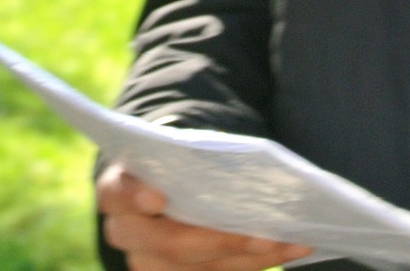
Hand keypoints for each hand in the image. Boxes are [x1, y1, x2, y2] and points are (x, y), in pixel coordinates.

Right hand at [97, 162, 313, 270]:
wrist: (166, 183)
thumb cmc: (173, 160)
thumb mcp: (173, 150)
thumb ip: (190, 157)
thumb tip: (243, 164)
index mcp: (116, 192)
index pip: (117, 194)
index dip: (134, 197)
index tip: (158, 199)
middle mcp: (127, 234)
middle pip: (169, 245)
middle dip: (220, 240)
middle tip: (262, 235)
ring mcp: (151, 262)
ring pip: (200, 268)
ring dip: (251, 256)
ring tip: (292, 241)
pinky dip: (258, 261)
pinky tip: (293, 248)